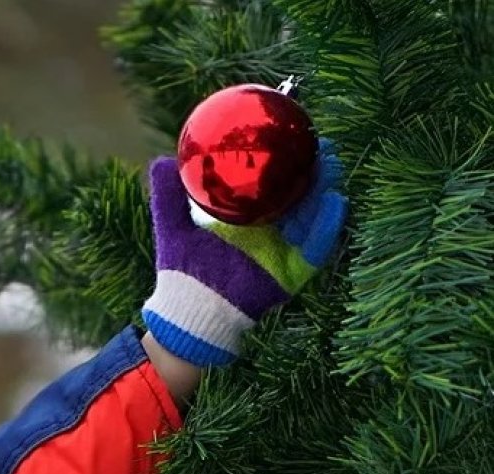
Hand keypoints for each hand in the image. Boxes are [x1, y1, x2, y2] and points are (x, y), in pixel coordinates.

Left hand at [141, 139, 347, 367]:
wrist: (187, 312)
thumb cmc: (181, 272)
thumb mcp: (173, 226)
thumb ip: (169, 195)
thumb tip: (163, 160)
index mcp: (245, 220)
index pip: (273, 187)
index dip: (286, 164)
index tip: (293, 137)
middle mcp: (268, 233)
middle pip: (299, 197)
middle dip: (314, 172)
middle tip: (322, 145)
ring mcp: (282, 252)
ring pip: (312, 217)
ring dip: (324, 190)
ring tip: (330, 164)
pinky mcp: (290, 273)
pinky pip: (316, 249)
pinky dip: (326, 226)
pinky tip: (336, 202)